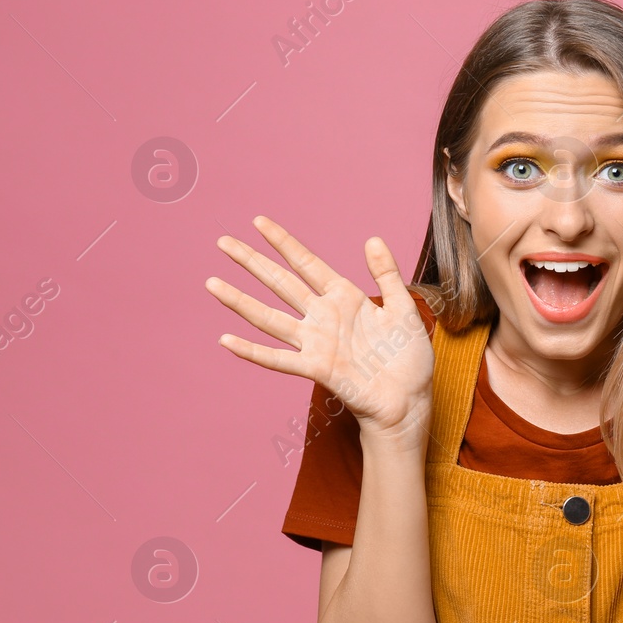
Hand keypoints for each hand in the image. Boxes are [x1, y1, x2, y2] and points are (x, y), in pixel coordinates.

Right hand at [206, 216, 433, 445]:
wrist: (410, 400)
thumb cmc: (408, 358)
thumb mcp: (403, 309)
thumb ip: (387, 275)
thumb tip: (372, 239)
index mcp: (345, 299)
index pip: (307, 263)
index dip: (283, 243)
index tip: (259, 222)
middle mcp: (324, 317)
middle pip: (281, 283)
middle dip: (252, 262)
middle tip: (223, 241)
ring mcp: (317, 343)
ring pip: (270, 317)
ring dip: (240, 301)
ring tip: (212, 283)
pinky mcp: (317, 369)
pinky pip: (278, 359)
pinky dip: (252, 352)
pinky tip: (227, 340)